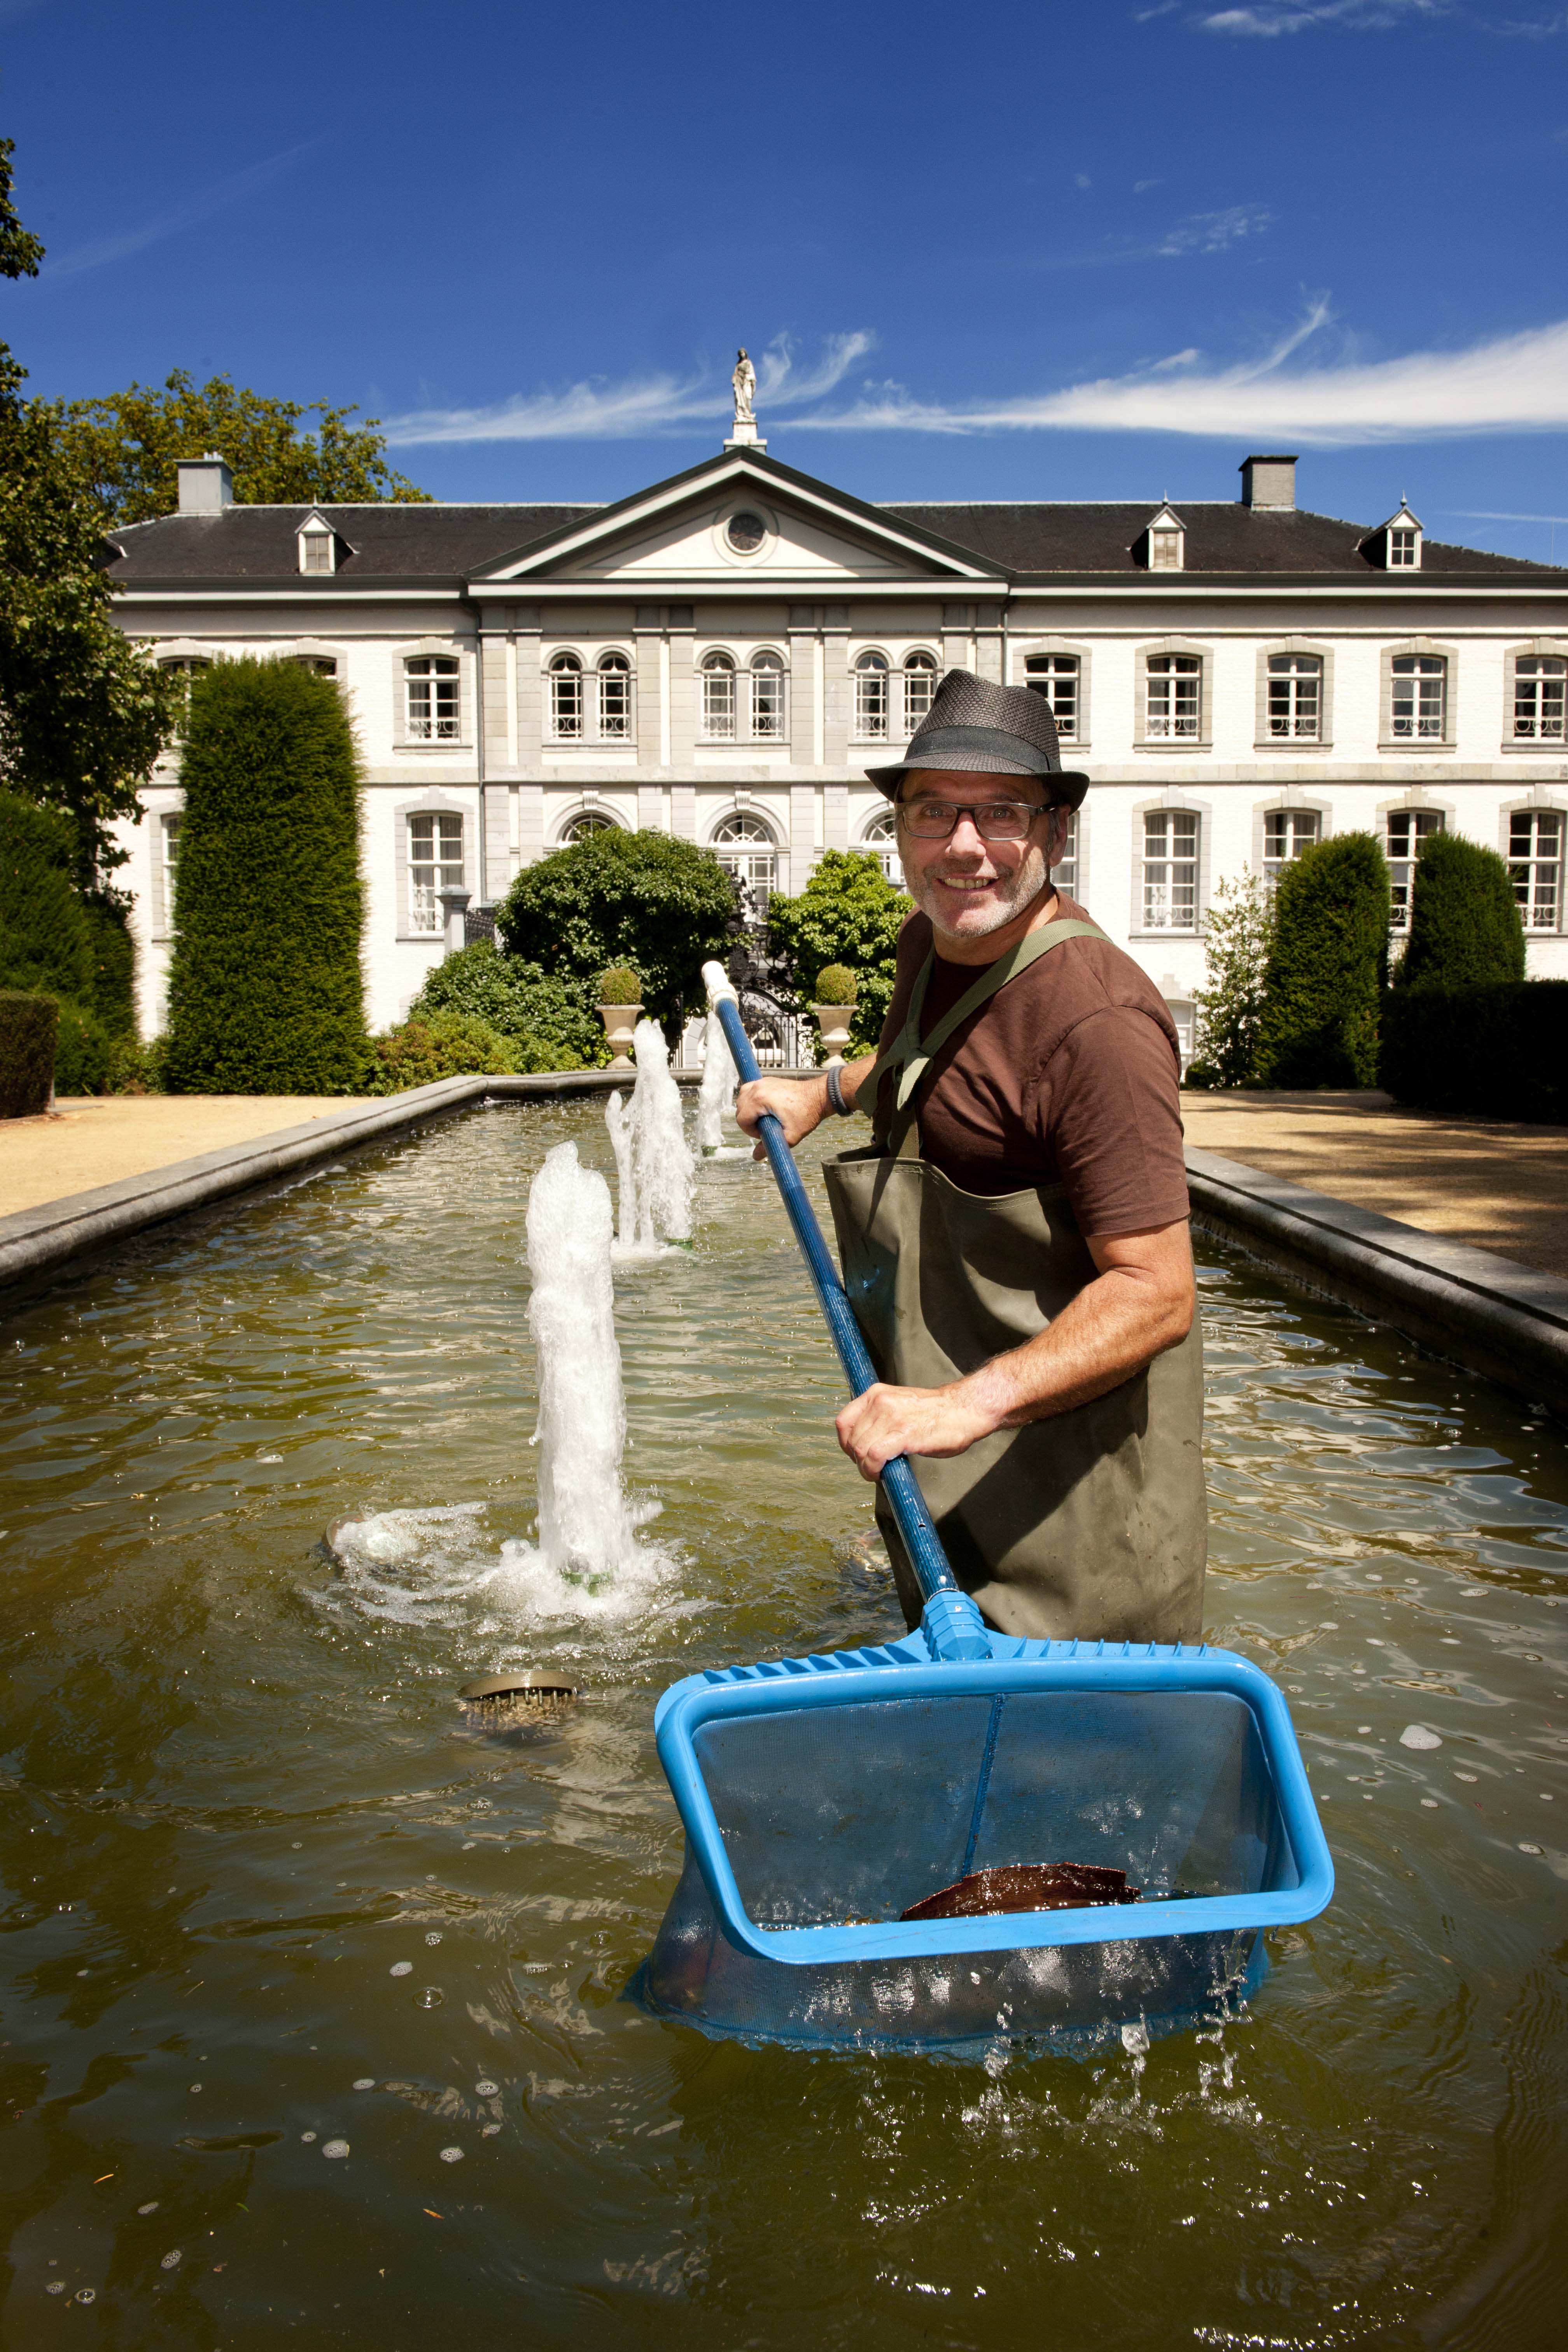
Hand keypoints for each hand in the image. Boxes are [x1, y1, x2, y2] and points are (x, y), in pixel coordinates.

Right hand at [735, 1075, 827, 1157]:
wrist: (819, 1096)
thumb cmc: (807, 1114)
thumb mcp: (790, 1135)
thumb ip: (771, 1146)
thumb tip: (756, 1157)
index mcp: (760, 1099)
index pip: (741, 1119)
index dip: (750, 1131)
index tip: (764, 1134)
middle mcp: (758, 1087)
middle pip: (740, 1109)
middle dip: (749, 1121)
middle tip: (765, 1127)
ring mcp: (762, 1082)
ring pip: (742, 1098)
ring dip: (748, 1110)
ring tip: (763, 1118)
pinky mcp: (767, 1080)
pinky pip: (750, 1090)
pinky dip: (752, 1100)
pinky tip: (764, 1108)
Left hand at [834, 1381, 997, 1480]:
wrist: (965, 1410)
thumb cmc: (938, 1413)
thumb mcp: (900, 1405)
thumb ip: (880, 1418)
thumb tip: (866, 1442)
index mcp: (877, 1394)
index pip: (844, 1421)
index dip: (846, 1443)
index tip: (856, 1455)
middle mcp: (880, 1402)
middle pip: (851, 1439)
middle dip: (857, 1459)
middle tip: (871, 1468)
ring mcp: (891, 1417)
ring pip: (860, 1449)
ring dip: (865, 1468)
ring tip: (876, 1473)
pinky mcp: (903, 1433)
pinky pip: (874, 1456)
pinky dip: (873, 1469)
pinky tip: (881, 1474)